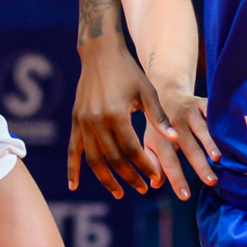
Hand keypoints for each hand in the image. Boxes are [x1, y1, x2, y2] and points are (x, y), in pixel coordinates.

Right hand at [68, 34, 168, 196]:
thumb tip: (174, 139)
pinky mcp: (75, 121)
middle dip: (130, 177)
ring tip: (119, 193)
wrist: (100, 54)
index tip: (156, 177)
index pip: (132, 150)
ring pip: (94, 160)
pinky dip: (72, 170)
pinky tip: (74, 186)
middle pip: (114, 159)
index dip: (145, 166)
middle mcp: (97, 121)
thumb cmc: (129, 72)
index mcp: (116, 114)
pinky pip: (73, 151)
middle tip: (144, 189)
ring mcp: (83, 122)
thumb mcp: (147, 91)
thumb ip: (158, 117)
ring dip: (106, 179)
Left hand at [148, 86, 220, 200]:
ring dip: (210, 144)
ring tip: (218, 158)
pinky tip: (231, 136)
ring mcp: (189, 113)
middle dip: (199, 165)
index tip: (185, 196)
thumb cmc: (160, 126)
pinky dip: (220, 124)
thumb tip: (155, 184)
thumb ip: (154, 163)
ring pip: (201, 130)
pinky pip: (212, 113)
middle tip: (211, 182)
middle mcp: (174, 125)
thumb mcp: (150, 142)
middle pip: (188, 148)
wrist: (165, 90)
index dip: (176, 179)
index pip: (169, 162)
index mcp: (160, 138)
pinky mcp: (201, 102)